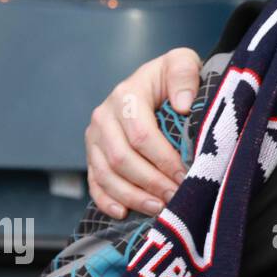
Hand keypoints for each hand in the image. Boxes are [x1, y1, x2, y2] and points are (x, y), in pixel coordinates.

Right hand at [85, 47, 201, 218]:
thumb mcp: (182, 63)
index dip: (163, 159)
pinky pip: (94, 181)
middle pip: (121, 159)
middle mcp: (104, 116)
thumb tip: (182, 104)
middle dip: (150, 182)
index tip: (184, 175)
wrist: (157, 80)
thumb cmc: (173, 76)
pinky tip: (124, 212)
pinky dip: (107, 200)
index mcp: (126, 95)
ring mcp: (95, 137)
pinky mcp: (92, 152)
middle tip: (175, 197)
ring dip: (132, 196)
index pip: (141, 135)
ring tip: (158, 208)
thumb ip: (184, 75)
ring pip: (106, 174)